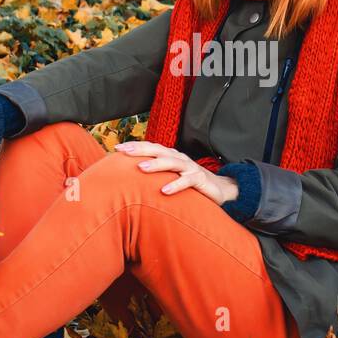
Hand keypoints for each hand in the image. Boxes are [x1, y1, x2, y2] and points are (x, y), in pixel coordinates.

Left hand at [114, 140, 239, 205]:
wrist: (219, 189)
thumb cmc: (190, 183)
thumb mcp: (171, 176)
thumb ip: (155, 174)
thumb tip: (130, 177)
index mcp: (171, 156)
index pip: (151, 147)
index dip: (135, 146)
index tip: (117, 148)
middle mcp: (179, 158)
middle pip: (158, 151)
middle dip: (141, 150)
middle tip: (124, 152)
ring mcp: (190, 168)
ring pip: (172, 163)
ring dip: (156, 164)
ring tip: (141, 168)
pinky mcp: (200, 179)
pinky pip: (187, 181)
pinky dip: (176, 185)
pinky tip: (164, 191)